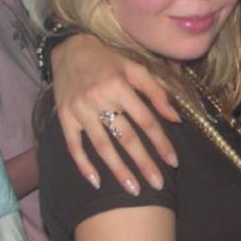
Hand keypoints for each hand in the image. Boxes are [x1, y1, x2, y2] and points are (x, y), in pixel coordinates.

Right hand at [52, 34, 179, 194]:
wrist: (70, 50)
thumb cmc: (109, 61)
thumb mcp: (136, 69)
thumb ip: (157, 93)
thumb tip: (176, 119)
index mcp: (121, 85)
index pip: (147, 120)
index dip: (161, 142)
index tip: (173, 162)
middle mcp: (100, 98)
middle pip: (126, 137)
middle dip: (144, 163)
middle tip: (158, 184)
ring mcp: (80, 109)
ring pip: (102, 146)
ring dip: (119, 170)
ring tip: (134, 189)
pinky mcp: (64, 117)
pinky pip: (74, 146)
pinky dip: (84, 165)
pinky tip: (97, 182)